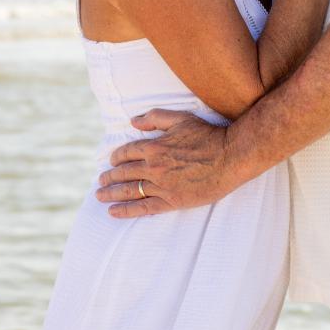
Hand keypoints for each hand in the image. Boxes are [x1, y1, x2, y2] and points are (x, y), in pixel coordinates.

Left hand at [94, 109, 234, 216]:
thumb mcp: (181, 119)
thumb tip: (132, 121)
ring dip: (111, 194)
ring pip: (129, 191)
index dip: (116, 157)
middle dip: (109, 177)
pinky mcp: (172, 201)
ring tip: (100, 196)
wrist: (230, 157)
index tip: (111, 161)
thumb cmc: (208, 136)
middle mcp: (154, 167)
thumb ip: (155, 118)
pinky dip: (126, 210)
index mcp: (154, 146)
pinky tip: (114, 212)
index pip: (126, 152)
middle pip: (123, 173)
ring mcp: (162, 185)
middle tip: (100, 182)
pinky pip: (143, 207)